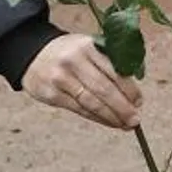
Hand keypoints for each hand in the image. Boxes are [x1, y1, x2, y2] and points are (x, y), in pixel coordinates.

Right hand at [21, 34, 142, 129]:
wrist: (32, 54)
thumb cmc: (71, 53)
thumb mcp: (89, 47)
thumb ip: (109, 62)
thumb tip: (133, 92)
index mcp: (88, 46)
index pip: (114, 71)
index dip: (129, 89)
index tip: (139, 102)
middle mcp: (74, 61)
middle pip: (104, 89)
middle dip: (122, 107)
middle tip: (135, 119)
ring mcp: (61, 78)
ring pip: (91, 102)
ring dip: (111, 116)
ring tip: (125, 125)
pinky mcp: (51, 94)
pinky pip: (79, 109)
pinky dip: (96, 118)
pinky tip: (108, 122)